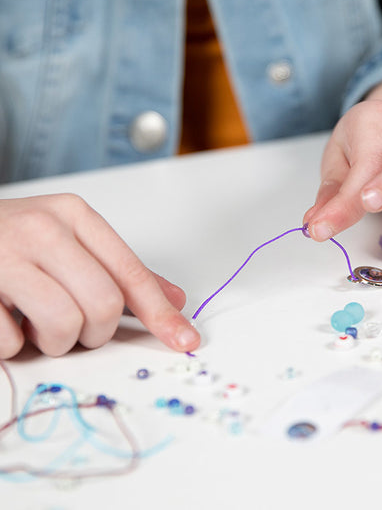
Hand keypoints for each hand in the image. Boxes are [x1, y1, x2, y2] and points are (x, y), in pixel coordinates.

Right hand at [0, 194, 199, 357]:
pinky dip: (13, 344)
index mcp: (73, 216)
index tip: (185, 340)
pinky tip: (6, 319)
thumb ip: (120, 271)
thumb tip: (175, 300)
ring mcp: (3, 257)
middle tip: (78, 327)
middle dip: (95, 332)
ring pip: (63, 324)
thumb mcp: (70, 240)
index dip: (161, 314)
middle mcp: (41, 229)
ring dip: (56, 341)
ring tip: (39, 323)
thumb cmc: (12, 239)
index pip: (130, 273)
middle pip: (103, 305)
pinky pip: (10, 341)